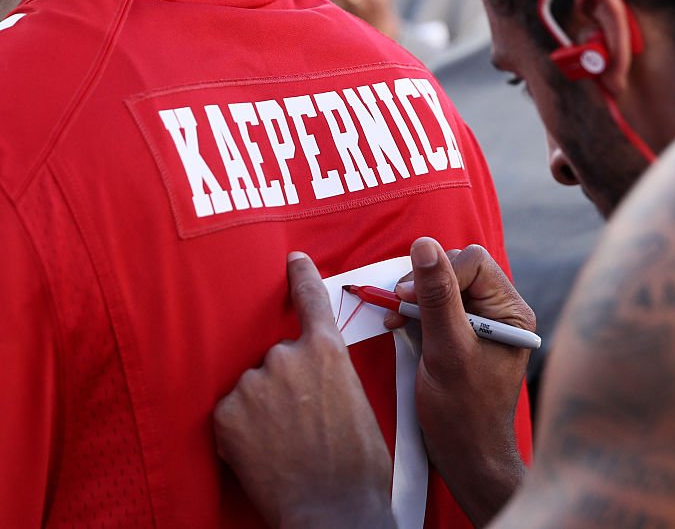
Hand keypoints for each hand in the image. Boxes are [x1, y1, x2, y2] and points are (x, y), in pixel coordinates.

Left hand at [214, 253, 395, 528]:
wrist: (333, 508)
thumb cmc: (357, 465)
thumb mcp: (357, 401)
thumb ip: (331, 374)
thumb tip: (315, 376)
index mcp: (328, 351)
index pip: (311, 299)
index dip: (300, 277)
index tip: (292, 260)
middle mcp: (288, 356)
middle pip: (277, 357)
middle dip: (283, 384)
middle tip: (301, 424)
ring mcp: (254, 383)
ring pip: (252, 386)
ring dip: (261, 407)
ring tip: (284, 444)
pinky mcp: (227, 413)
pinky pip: (230, 412)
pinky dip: (240, 430)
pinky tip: (263, 453)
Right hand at [389, 238, 534, 525]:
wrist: (465, 457)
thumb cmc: (463, 412)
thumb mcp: (447, 350)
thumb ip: (436, 297)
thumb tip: (424, 244)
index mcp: (511, 311)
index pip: (473, 262)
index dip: (438, 272)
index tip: (407, 297)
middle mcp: (499, 311)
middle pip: (457, 268)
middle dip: (423, 283)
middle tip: (398, 307)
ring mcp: (478, 323)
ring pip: (442, 285)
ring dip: (414, 296)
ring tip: (395, 318)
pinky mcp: (458, 334)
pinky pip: (434, 306)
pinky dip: (413, 311)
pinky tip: (397, 325)